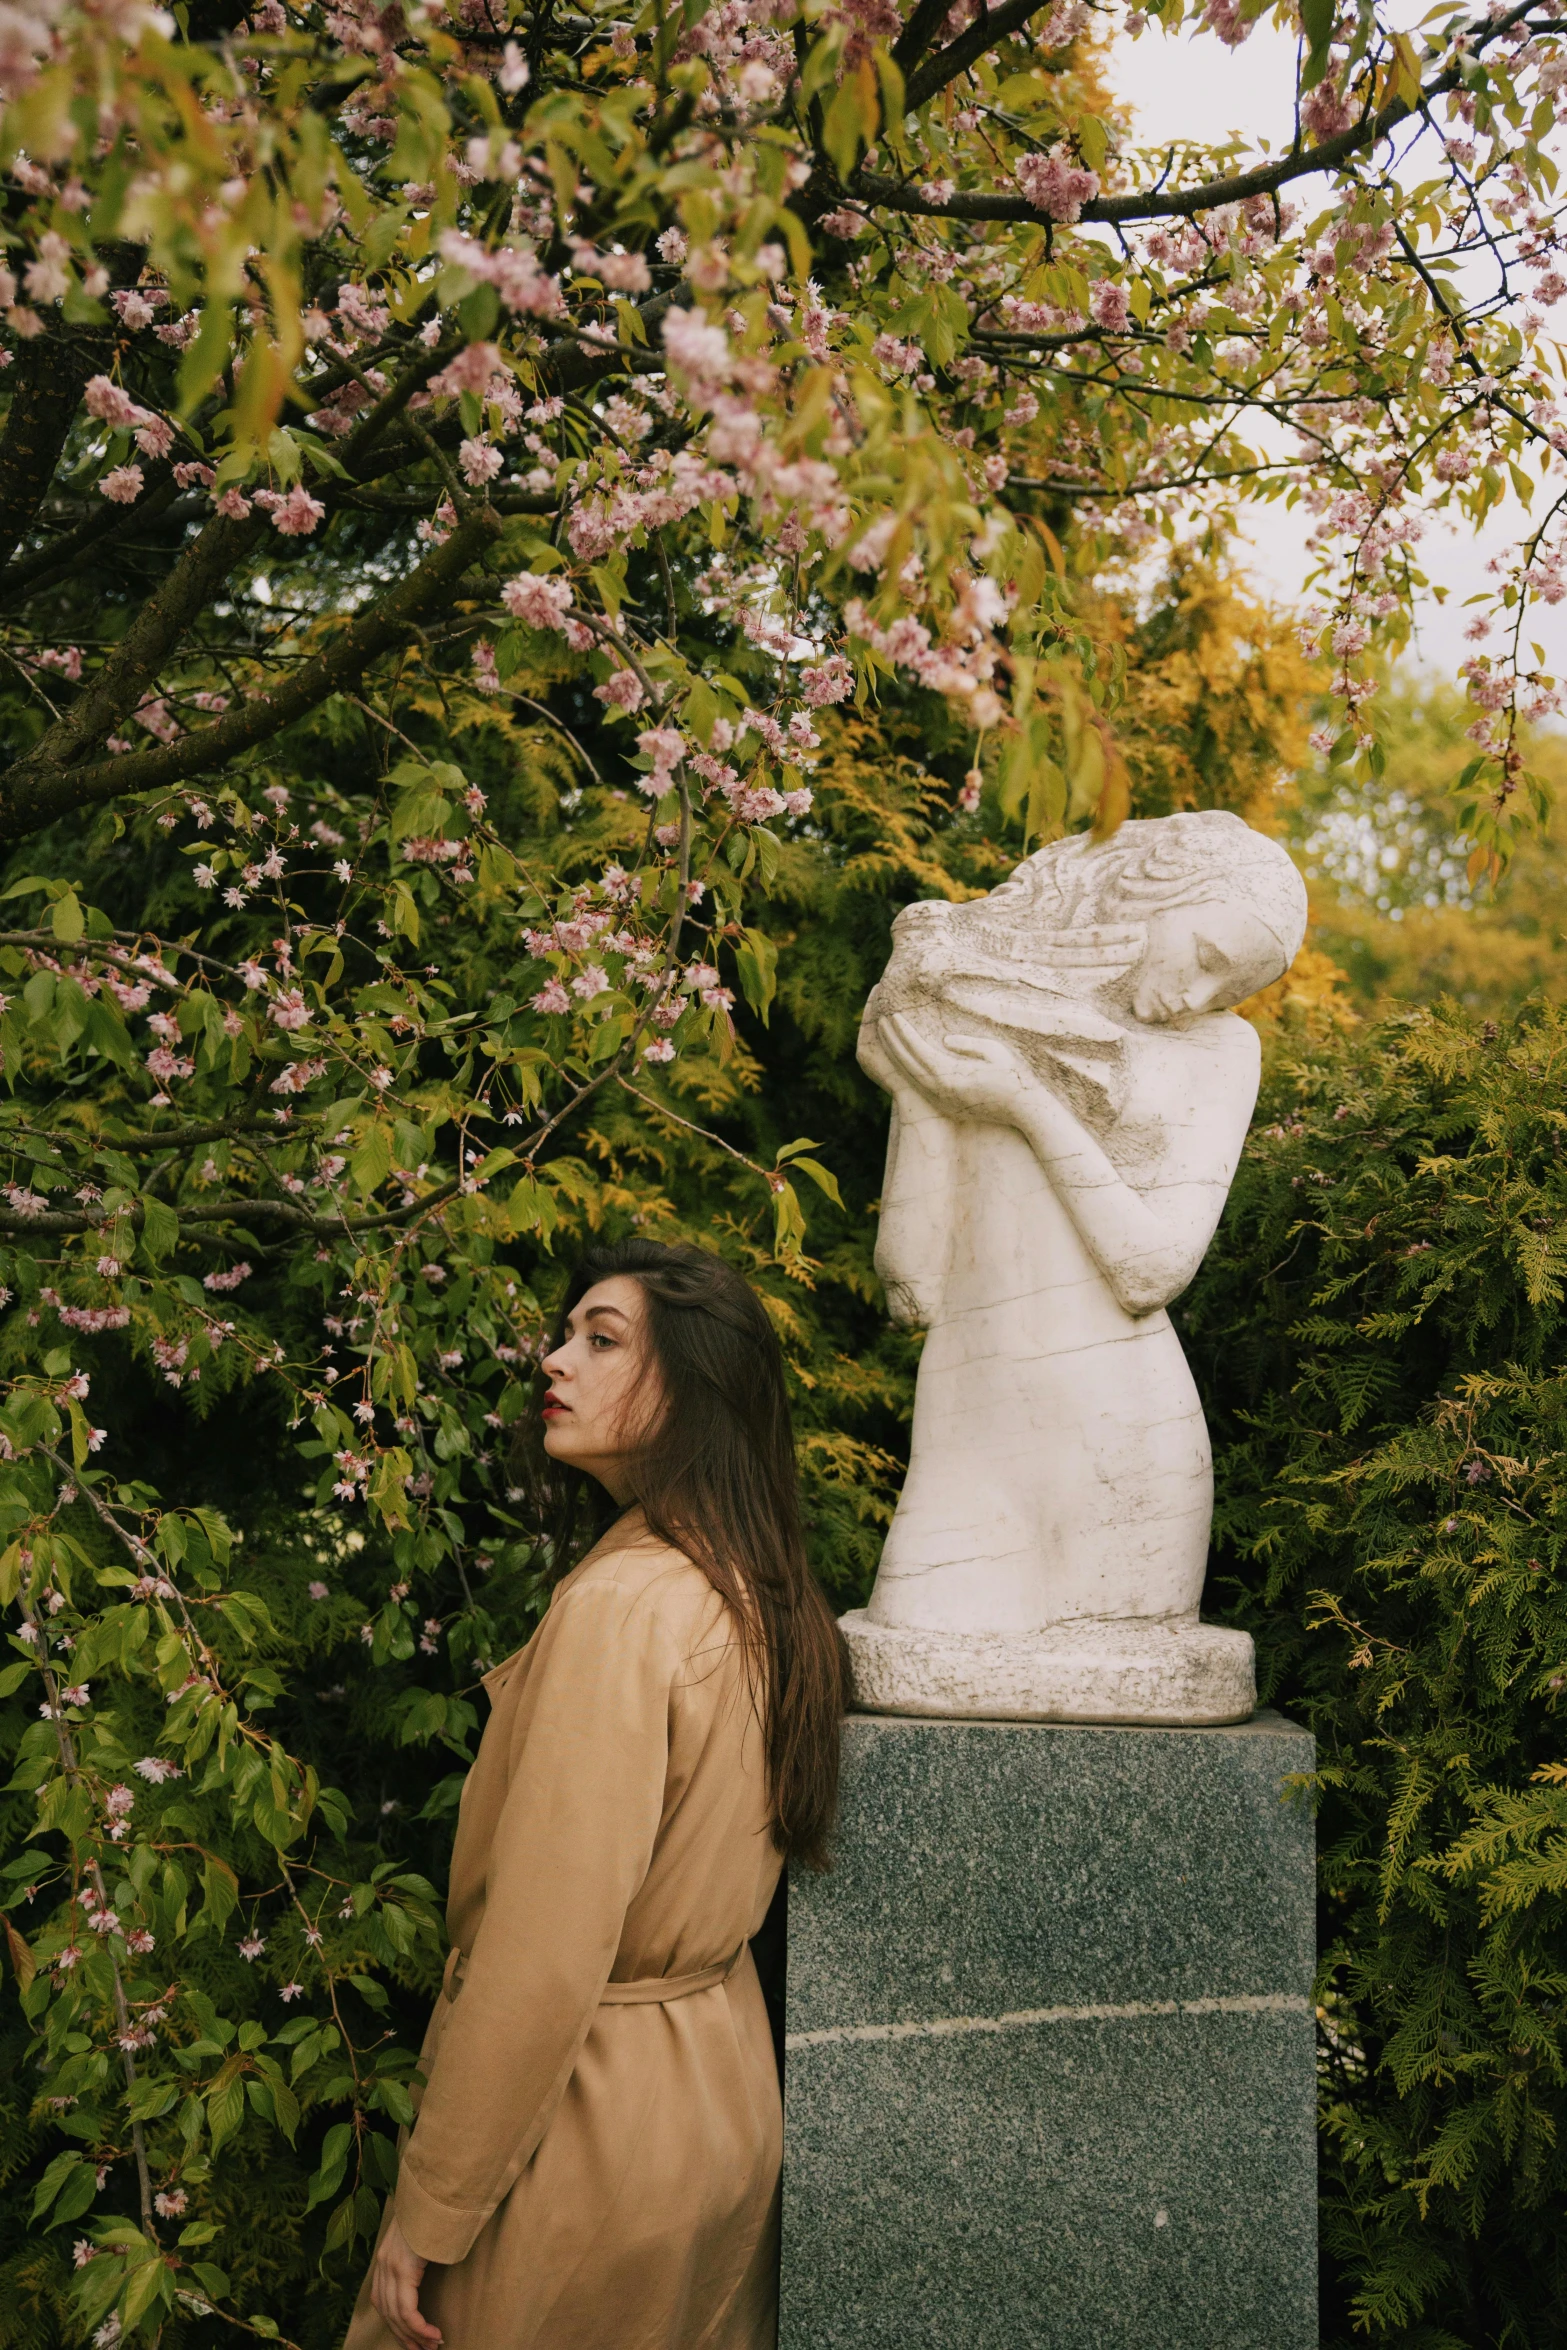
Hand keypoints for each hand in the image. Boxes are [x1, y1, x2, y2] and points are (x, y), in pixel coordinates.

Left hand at [369, 2213, 440, 2349]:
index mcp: (385, 2257)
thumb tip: (427, 2267)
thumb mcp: (421, 2234)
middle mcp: (383, 2263)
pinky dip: (419, 2327)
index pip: (383, 2303)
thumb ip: (417, 2252)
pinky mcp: (402, 2267)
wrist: (434, 2187)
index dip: (396, 2325)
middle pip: (388, 2313)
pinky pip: (407, 2309)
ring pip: (397, 2315)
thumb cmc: (435, 2209)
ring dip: (415, 2336)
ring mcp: (391, 2265)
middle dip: (405, 2336)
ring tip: (432, 2347)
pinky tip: (433, 2335)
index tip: (413, 2339)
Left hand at [877, 1012, 1031, 1127]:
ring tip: (887, 1036)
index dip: (903, 1032)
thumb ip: (967, 1044)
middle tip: (881, 1020)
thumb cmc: (1014, 1077)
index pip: (917, 1050)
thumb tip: (945, 1040)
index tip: (892, 1015)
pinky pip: (921, 1083)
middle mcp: (941, 1091)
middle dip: (893, 1041)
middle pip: (908, 1063)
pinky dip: (909, 1067)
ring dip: (897, 1054)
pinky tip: (904, 1056)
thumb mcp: (993, 1052)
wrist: (1025, 1111)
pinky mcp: (946, 1104)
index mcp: (950, 1076)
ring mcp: (942, 1100)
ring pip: (911, 1075)